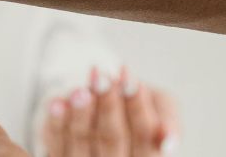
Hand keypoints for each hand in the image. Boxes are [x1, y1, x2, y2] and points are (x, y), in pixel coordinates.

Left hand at [44, 67, 181, 156]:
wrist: (111, 99)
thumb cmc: (141, 104)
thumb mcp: (163, 107)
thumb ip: (169, 120)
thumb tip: (168, 138)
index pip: (144, 135)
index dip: (137, 107)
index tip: (131, 79)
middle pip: (112, 139)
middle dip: (108, 106)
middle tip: (103, 77)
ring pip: (82, 141)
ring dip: (81, 112)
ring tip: (81, 89)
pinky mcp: (62, 156)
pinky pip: (56, 143)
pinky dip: (57, 121)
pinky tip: (59, 101)